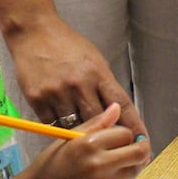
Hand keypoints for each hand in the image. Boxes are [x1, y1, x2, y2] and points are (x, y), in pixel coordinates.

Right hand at [6, 14, 148, 143]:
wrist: (33, 31)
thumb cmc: (66, 44)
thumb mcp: (93, 58)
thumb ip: (104, 84)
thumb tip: (118, 114)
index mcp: (97, 71)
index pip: (122, 103)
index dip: (134, 125)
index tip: (143, 142)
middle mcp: (79, 83)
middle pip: (99, 121)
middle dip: (108, 135)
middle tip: (111, 147)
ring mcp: (57, 92)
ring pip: (75, 128)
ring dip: (81, 134)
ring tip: (83, 140)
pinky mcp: (37, 99)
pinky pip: (53, 125)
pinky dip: (59, 129)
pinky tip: (62, 127)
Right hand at [28, 103, 150, 178]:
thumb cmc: (52, 162)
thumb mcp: (70, 135)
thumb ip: (97, 122)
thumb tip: (116, 108)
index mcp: (90, 143)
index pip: (126, 133)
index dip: (125, 132)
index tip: (121, 134)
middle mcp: (100, 164)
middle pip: (138, 153)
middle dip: (140, 147)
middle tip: (137, 145)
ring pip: (134, 170)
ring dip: (133, 163)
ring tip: (122, 159)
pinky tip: (110, 174)